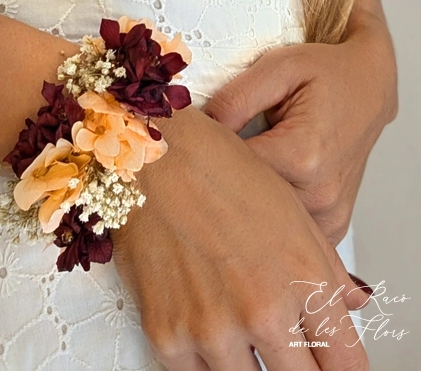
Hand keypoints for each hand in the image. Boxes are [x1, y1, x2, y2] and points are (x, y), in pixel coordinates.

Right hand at [111, 105, 370, 370]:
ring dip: (246, 363)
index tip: (325, 357)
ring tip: (232, 323)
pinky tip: (200, 324)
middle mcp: (262, 311)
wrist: (152, 156)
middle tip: (280, 346)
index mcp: (304, 279)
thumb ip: (328, 269)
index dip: (337, 364)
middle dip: (295, 367)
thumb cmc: (219, 169)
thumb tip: (352, 303)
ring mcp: (211, 328)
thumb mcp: (292, 210)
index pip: (345, 364)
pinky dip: (202, 359)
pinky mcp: (166, 334)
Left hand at [202, 15, 397, 245]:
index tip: (182, 151)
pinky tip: (254, 192)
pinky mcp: (334, 225)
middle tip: (196, 167)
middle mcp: (320, 194)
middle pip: (245, 206)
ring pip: (265, 225)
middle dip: (216, 187)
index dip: (200, 161)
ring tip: (228, 176)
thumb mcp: (277, 68)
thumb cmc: (327, 72)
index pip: (228, 175)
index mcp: (302, 157)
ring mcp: (330, 215)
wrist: (371, 85)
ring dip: (242, 205)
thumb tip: (197, 130)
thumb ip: (234, 100)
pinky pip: (289, 233)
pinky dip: (267, 217)